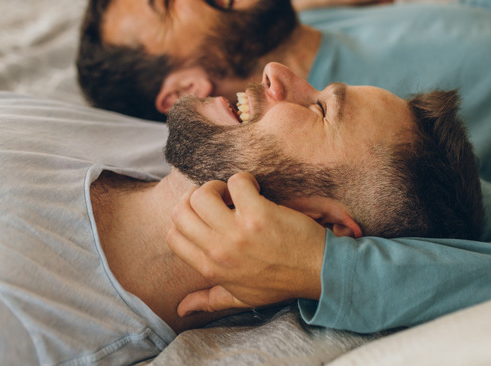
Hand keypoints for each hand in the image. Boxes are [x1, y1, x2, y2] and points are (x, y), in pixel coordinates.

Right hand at [166, 172, 325, 316]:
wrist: (317, 272)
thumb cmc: (280, 282)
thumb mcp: (241, 297)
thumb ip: (209, 300)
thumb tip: (181, 309)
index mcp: (211, 268)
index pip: (173, 237)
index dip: (184, 219)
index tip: (204, 215)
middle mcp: (219, 251)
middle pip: (181, 211)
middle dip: (196, 198)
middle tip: (218, 200)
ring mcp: (238, 232)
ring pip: (202, 194)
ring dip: (217, 186)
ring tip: (234, 194)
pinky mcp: (259, 214)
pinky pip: (236, 182)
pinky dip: (244, 180)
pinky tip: (255, 190)